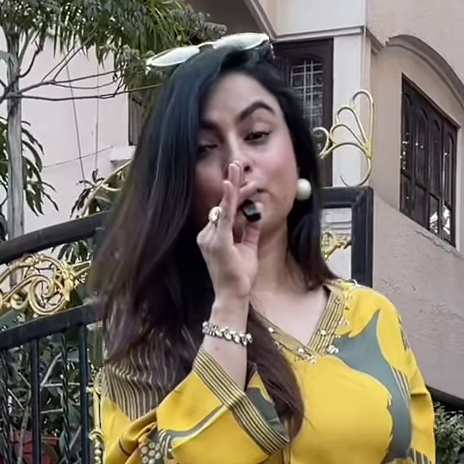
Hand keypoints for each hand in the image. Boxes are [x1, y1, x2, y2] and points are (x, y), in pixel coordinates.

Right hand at [197, 162, 260, 302]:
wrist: (233, 296)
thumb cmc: (239, 278)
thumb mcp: (248, 249)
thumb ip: (250, 230)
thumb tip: (256, 212)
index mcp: (213, 237)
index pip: (224, 211)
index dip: (236, 196)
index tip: (247, 185)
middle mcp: (207, 235)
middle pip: (222, 206)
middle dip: (234, 187)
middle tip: (239, 166)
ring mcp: (210, 238)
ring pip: (224, 208)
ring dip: (236, 191)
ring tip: (243, 173)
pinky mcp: (218, 241)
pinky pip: (223, 215)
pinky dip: (228, 199)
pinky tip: (231, 184)